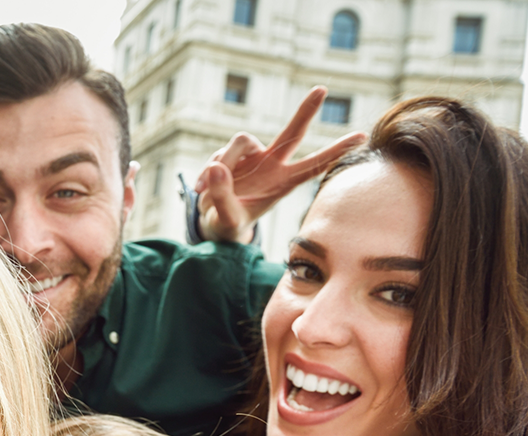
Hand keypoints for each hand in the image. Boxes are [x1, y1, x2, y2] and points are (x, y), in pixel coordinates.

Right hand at [196, 86, 366, 242]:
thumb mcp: (227, 219)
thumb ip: (222, 196)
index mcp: (283, 183)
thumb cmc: (229, 222)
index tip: (361, 136)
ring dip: (223, 161)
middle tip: (322, 88)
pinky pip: (218, 153)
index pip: (314, 165)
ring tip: (206, 191)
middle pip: (292, 132)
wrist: (213, 221)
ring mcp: (251, 157)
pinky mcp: (230, 154)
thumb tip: (217, 167)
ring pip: (240, 141)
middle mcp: (272, 164)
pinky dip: (207, 172)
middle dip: (306, 110)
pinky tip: (201, 190)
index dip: (336, 151)